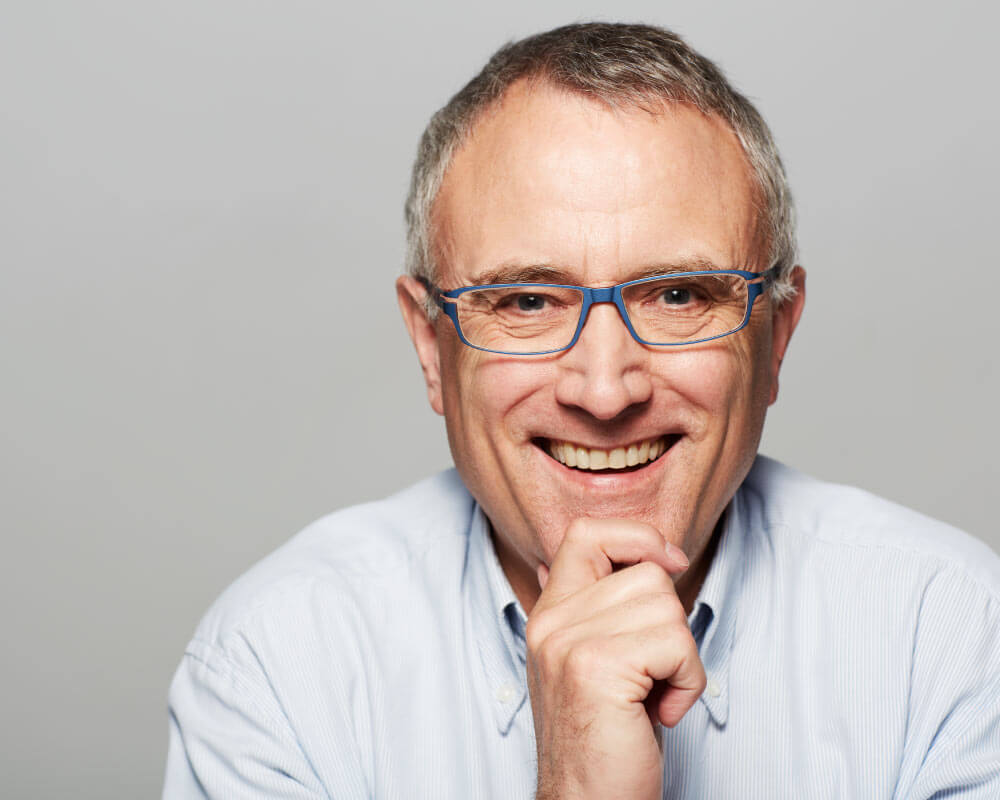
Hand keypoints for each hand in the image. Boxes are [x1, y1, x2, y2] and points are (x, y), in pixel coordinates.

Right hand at [526, 518, 704, 799]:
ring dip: (681, 657)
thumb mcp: (593, 661)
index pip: (587, 531)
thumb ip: (598, 606)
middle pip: (647, 572)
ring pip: (668, 605)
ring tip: (653, 695)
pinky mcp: (597, 667)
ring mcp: (569, 641)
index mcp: (549, 613)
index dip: (637, 536)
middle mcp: (552, 620)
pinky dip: (687, 682)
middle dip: (671, 624)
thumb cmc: (605, 739)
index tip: (667, 563)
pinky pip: (678, 642)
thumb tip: (632, 552)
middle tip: (650, 674)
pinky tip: (660, 712)